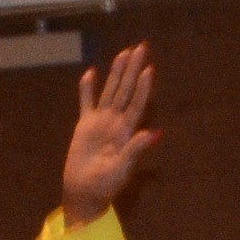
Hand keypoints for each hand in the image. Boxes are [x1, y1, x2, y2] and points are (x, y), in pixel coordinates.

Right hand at [61, 43, 161, 223]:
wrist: (84, 193)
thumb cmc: (105, 186)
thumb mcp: (122, 169)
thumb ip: (135, 149)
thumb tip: (155, 133)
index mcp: (125, 132)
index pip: (137, 104)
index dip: (143, 87)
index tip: (149, 68)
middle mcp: (115, 123)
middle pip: (126, 90)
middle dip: (133, 69)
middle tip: (141, 46)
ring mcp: (100, 122)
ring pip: (110, 91)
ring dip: (117, 72)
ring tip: (124, 52)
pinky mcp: (85, 126)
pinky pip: (86, 102)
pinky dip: (87, 89)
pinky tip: (92, 72)